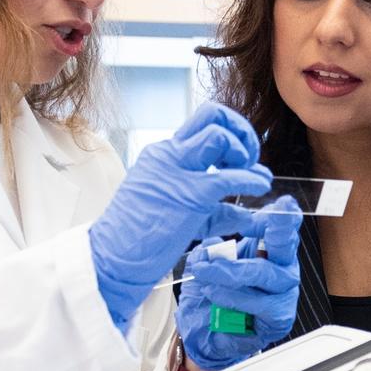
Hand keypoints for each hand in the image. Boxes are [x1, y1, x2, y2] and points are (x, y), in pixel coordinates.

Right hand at [89, 103, 270, 331]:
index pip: (202, 123)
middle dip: (241, 129)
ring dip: (244, 152)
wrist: (112, 257)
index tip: (240, 158)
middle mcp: (168, 155)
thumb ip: (214, 203)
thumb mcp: (176, 210)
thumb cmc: (139, 238)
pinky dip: (250, 179)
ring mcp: (177, 172)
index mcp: (163, 155)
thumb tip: (248, 206)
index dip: (230, 131)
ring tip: (249, 175)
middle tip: (248, 158)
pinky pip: (229, 177)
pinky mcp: (189, 196)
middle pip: (213, 114)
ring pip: (220, 135)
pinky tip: (258, 187)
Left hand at [176, 199, 301, 370]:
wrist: (205, 333)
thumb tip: (212, 239)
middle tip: (263, 218)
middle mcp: (279, 268)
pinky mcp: (279, 317)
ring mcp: (282, 293)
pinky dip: (233, 298)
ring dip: (229, 272)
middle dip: (278, 228)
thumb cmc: (211, 296)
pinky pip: (259, 303)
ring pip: (263, 273)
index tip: (279, 203)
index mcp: (266, 250)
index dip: (279, 215)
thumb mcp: (204, 263)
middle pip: (285, 243)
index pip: (279, 227)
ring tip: (205, 273)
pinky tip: (216, 297)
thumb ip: (209, 249)